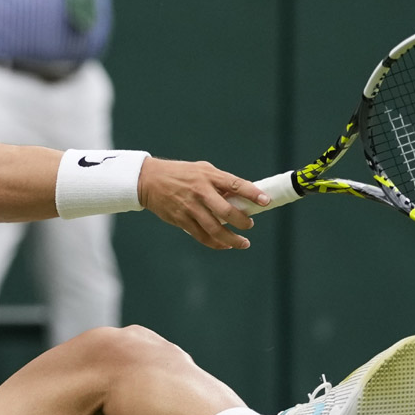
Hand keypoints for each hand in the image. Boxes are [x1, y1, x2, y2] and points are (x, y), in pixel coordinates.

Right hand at [137, 158, 269, 248]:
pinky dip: (216, 243)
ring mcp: (190, 208)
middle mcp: (200, 192)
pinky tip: (225, 245)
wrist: (149, 181)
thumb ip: (220, 181)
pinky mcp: (181, 220)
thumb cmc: (179, 174)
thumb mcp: (201, 170)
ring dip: (232, 239)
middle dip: (242, 222)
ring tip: (243, 243)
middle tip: (250, 225)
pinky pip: (202, 236)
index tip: (266, 201)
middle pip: (227, 212)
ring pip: (215, 229)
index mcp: (208, 176)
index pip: (235, 185)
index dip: (252, 194)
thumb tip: (240, 196)